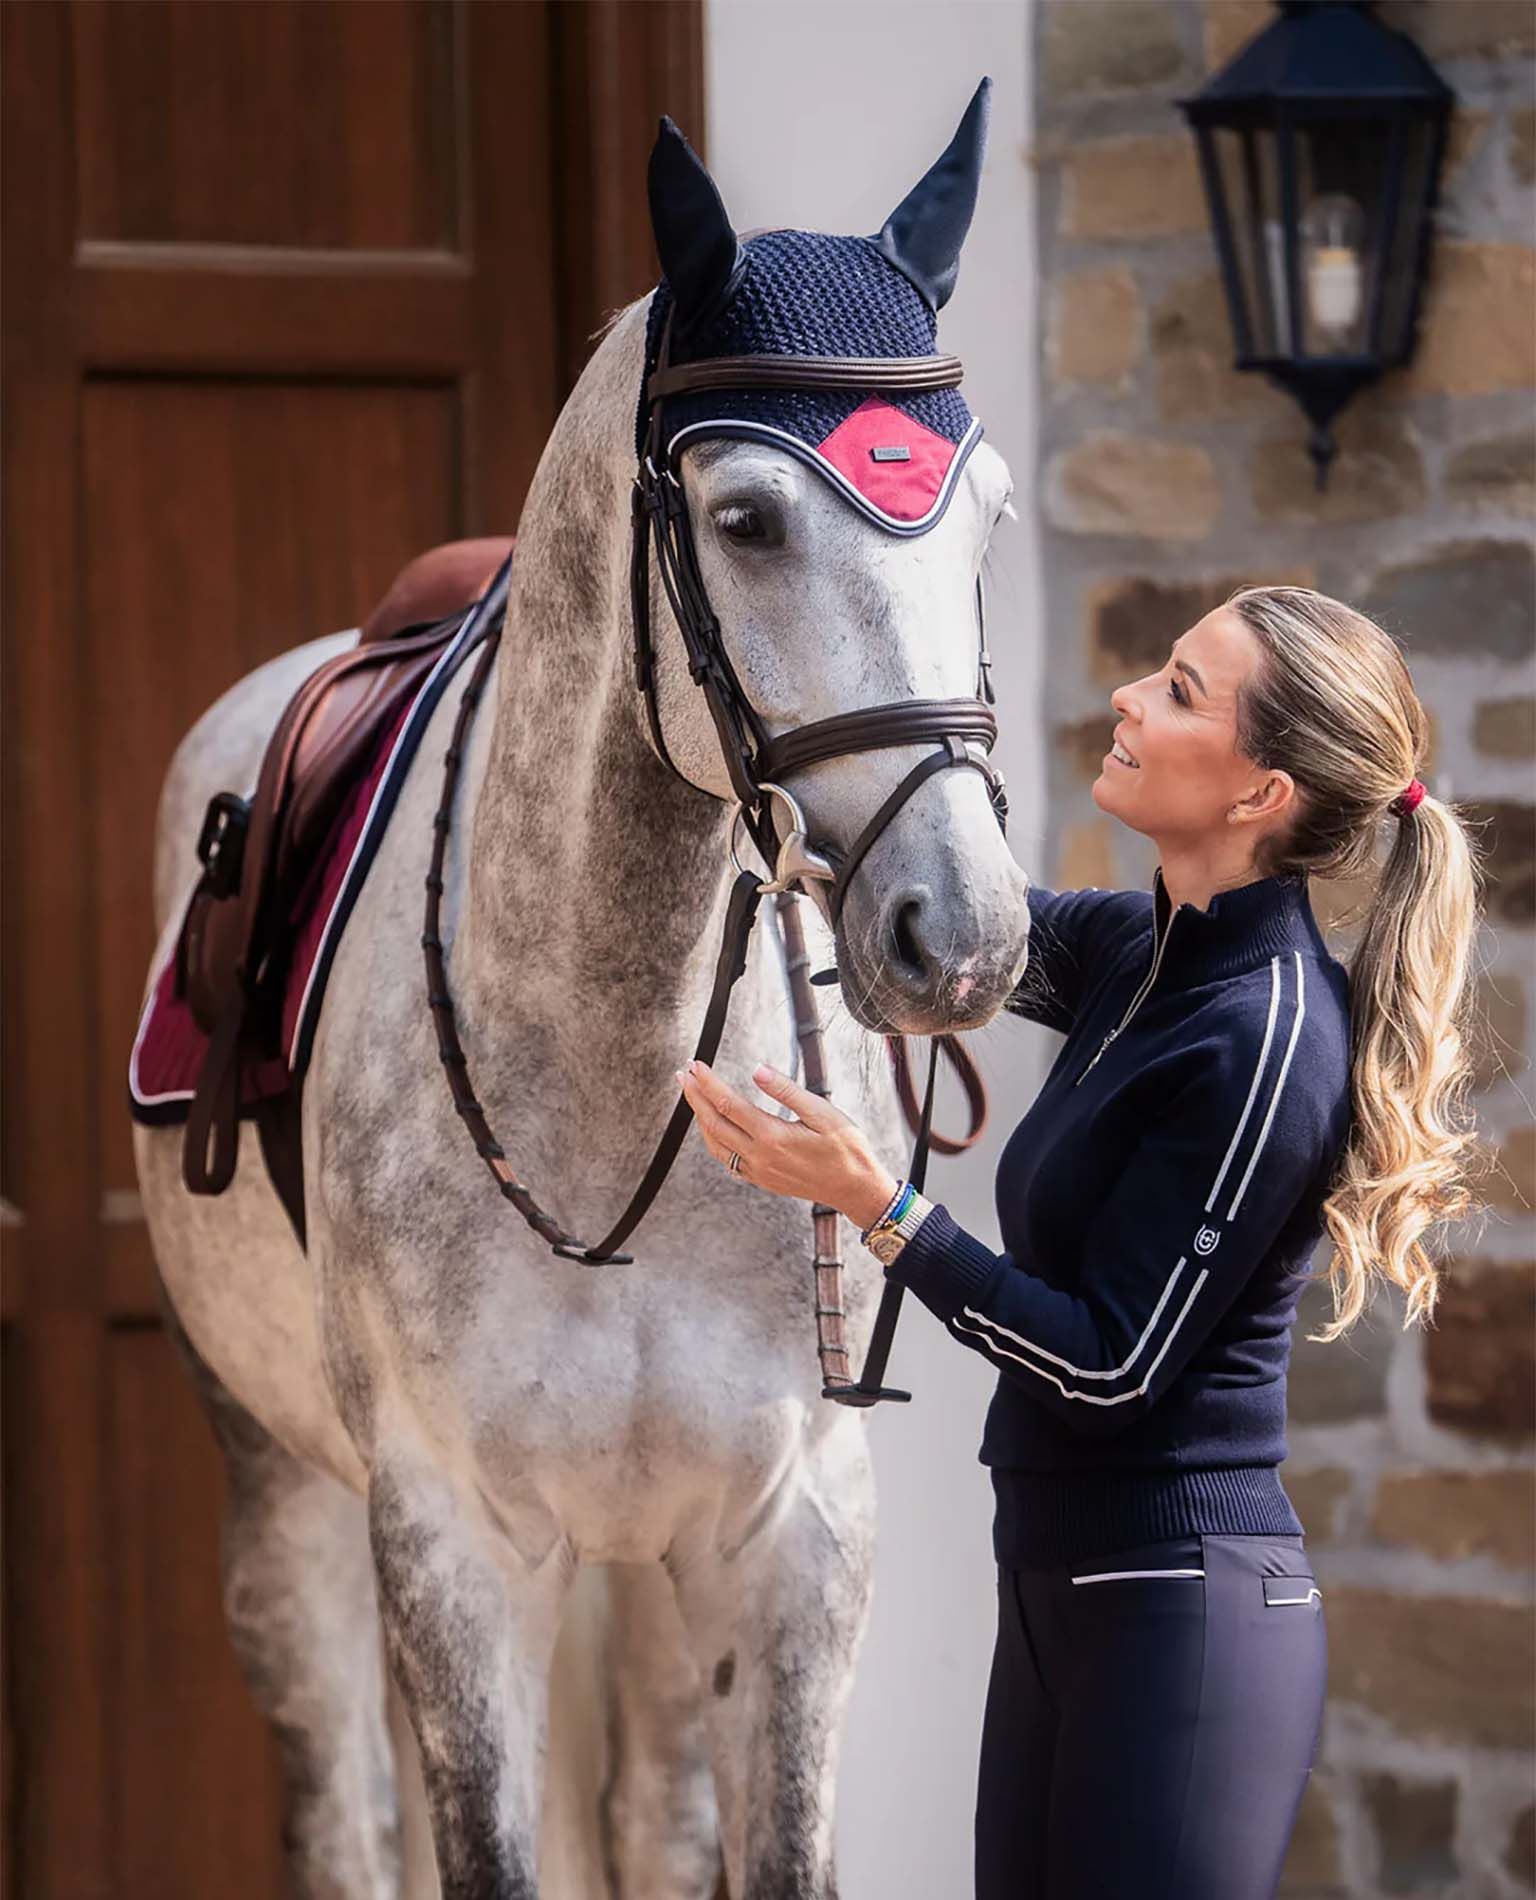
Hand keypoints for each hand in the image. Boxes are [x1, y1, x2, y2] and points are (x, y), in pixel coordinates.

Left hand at [675, 1059, 899, 1226]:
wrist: (856, 1189)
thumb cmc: (846, 1148)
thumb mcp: (823, 1112)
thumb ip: (786, 1091)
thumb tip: (756, 1069)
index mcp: (772, 1136)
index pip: (727, 1103)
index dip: (708, 1082)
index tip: (696, 1064)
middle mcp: (759, 1156)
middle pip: (713, 1122)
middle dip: (694, 1096)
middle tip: (682, 1073)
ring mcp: (758, 1171)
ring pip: (715, 1144)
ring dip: (700, 1118)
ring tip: (693, 1096)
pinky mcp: (762, 1180)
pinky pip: (727, 1160)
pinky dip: (714, 1141)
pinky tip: (715, 1129)